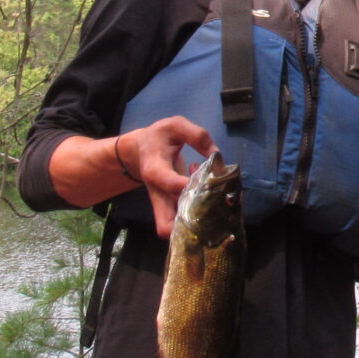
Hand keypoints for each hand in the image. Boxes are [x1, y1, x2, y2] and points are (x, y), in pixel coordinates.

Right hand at [117, 116, 214, 236]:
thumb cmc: (159, 137)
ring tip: (218, 208)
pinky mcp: (171, 208)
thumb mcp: (175, 126)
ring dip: (196, 226)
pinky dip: (199, 220)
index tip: (209, 181)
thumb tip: (216, 155)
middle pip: (165, 226)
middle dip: (190, 225)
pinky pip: (183, 224)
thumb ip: (197, 135)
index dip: (190, 187)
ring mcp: (164, 205)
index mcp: (155, 171)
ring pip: (174, 231)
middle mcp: (157, 194)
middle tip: (214, 210)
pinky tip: (215, 203)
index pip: (170, 185)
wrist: (140, 150)